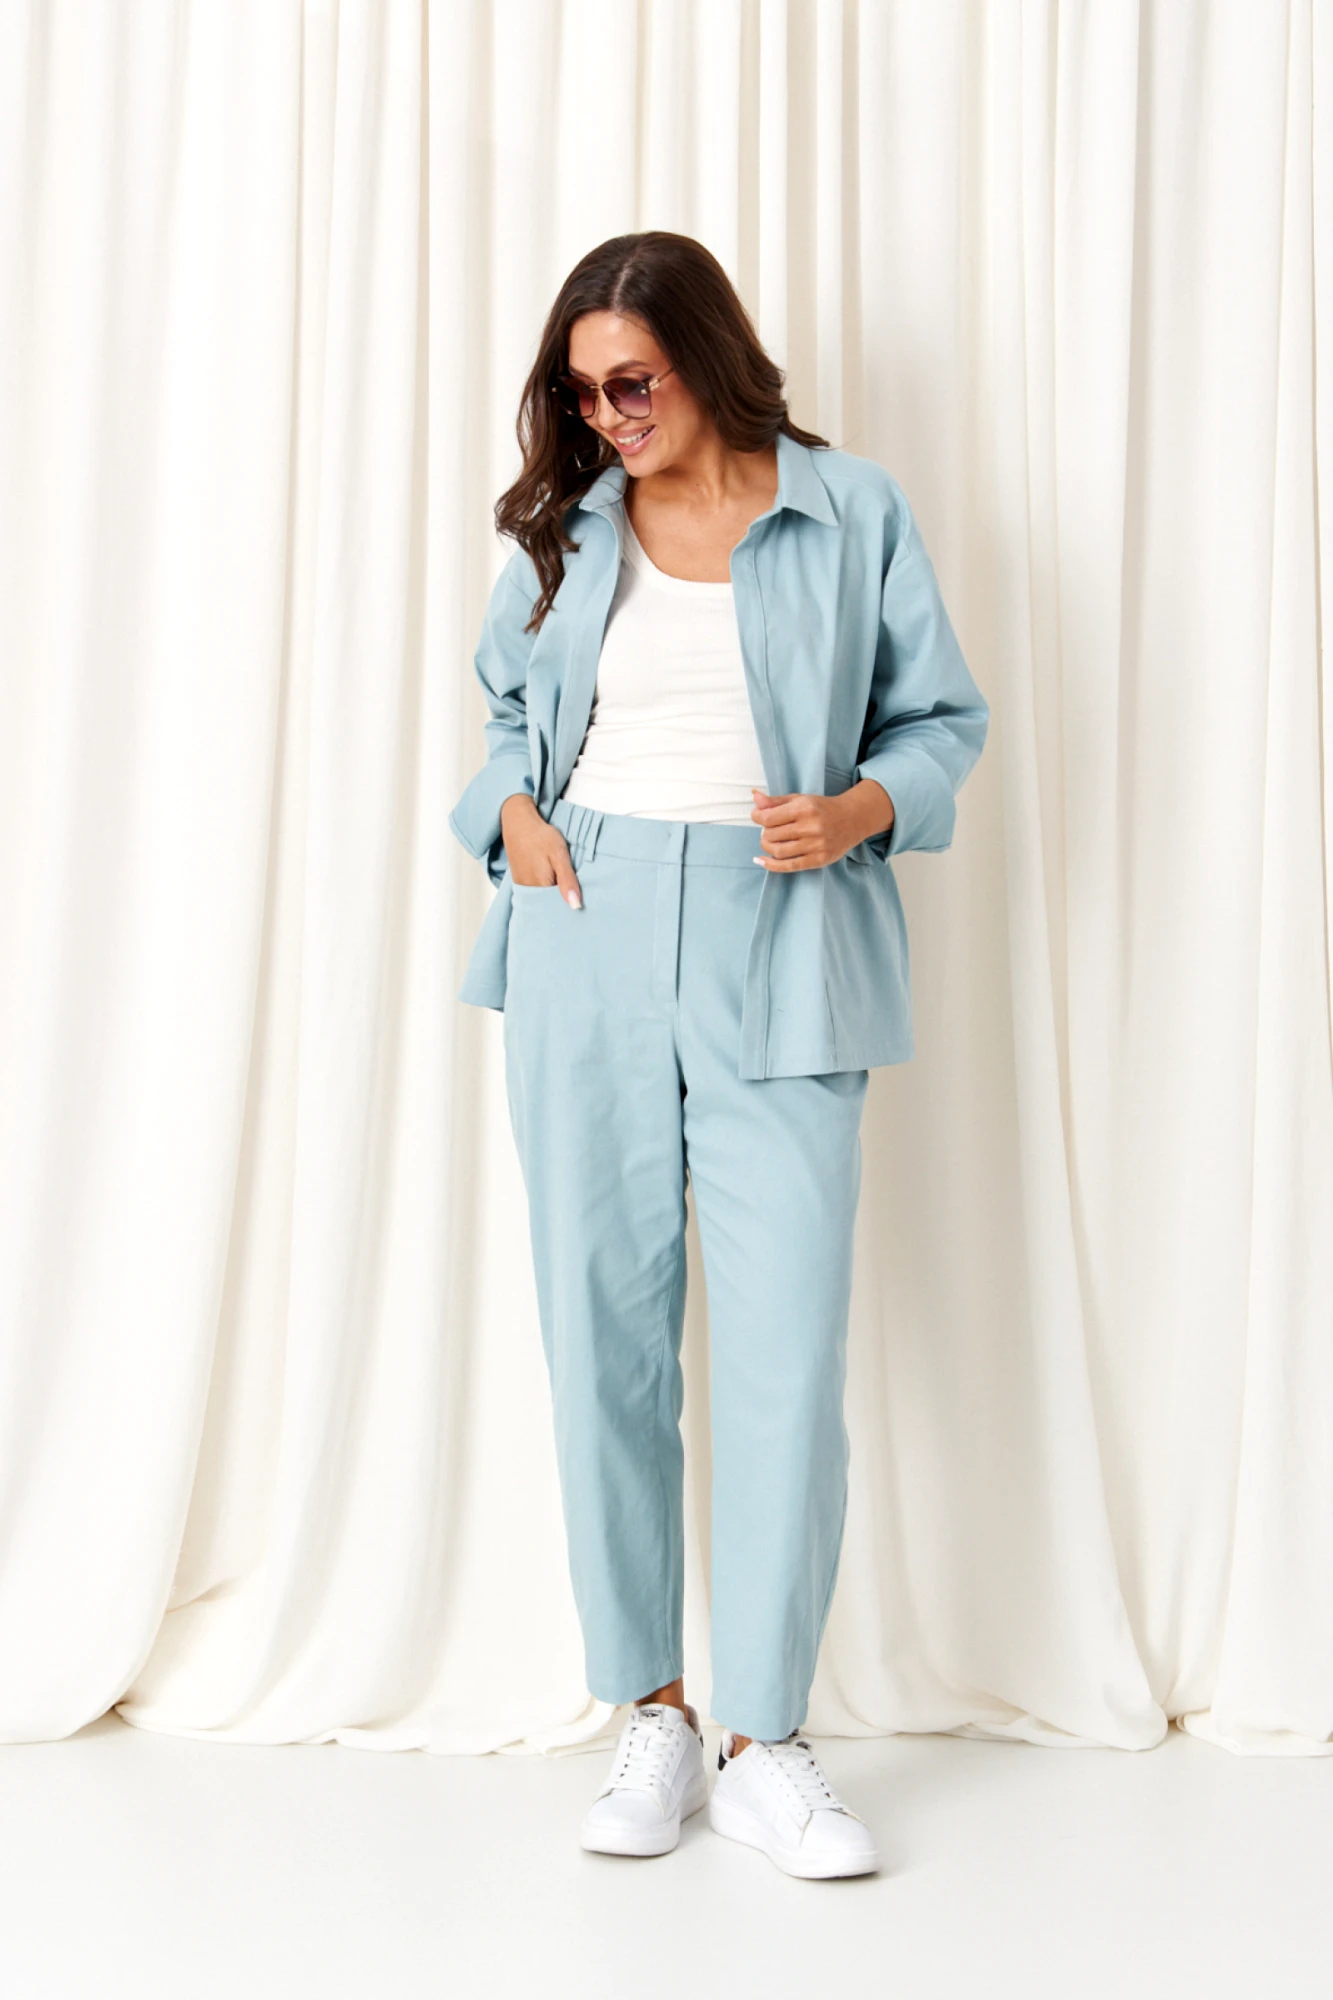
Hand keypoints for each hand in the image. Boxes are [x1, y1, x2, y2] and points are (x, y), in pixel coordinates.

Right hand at [500, 793, 582, 906]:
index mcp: (540, 886)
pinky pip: (535, 893)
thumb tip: (575, 906)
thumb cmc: (540, 836)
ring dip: (554, 897)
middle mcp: (528, 890)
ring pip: (542, 900)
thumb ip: (567, 881)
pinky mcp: (520, 881)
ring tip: (566, 889)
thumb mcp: (559, 855)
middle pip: (548, 906)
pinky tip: (554, 883)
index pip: (557, 908)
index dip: (570, 907)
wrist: (519, 822)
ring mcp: (522, 886)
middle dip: (562, 904)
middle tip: (576, 896)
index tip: (582, 905)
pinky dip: (546, 891)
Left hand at [750, 779, 894, 870]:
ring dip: (767, 847)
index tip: (757, 816)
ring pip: (778, 851)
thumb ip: (776, 801)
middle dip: (764, 832)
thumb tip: (755, 798)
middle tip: (768, 829)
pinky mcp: (819, 860)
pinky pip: (790, 866)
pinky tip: (762, 861)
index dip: (757, 817)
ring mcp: (816, 845)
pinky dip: (772, 865)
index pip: (769, 817)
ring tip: (770, 841)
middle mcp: (811, 827)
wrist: (852, 819)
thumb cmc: (822, 808)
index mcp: (805, 808)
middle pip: (772, 835)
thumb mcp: (800, 799)